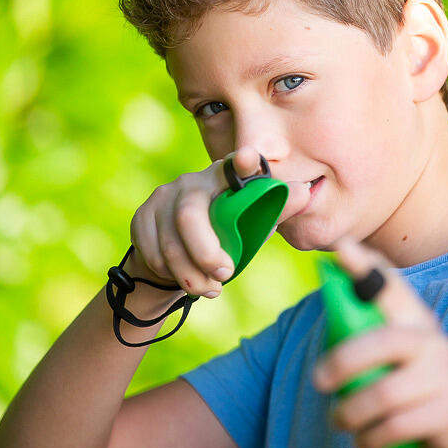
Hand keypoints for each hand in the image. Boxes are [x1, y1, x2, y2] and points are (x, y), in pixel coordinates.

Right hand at [128, 146, 310, 296]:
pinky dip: (171, 273)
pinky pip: (153, 252)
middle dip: (206, 252)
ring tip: (211, 290)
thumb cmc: (227, 235)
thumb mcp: (254, 224)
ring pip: (171, 243)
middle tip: (225, 276)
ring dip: (191, 274)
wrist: (177, 255)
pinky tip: (187, 280)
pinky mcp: (142, 216)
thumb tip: (305, 192)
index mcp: (225, 179)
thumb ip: (276, 210)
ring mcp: (163, 197)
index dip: (242, 161)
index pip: (235, 165)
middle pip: (190, 215)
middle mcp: (192, 182)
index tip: (248, 158)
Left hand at [311, 236, 447, 447]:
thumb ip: (363, 337)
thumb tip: (327, 303)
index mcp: (415, 322)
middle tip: (318, 381)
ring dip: (351, 413)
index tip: (340, 248)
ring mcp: (446, 377)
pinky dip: (369, 439)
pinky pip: (396, 426)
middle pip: (383, 341)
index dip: (366, 267)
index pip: (391, 286)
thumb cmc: (407, 397)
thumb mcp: (388, 363)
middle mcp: (435, 342)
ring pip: (384, 393)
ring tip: (338, 422)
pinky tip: (362, 442)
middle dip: (343, 362)